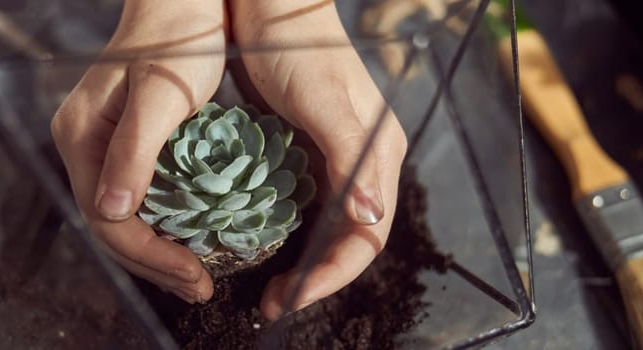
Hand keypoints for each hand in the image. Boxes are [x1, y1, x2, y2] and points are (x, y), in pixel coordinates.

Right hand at [50, 0, 226, 302]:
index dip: (149, 253)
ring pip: (124, 217)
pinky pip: (138, 199)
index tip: (192, 274)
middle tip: (199, 286)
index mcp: (81, 135)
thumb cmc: (176, 38)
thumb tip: (113, 212)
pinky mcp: (126, 146)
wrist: (184, 4)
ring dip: (159, 252)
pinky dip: (164, 227)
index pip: (106, 217)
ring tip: (196, 276)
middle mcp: (83, 145)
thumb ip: (135, 152)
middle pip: (110, 225)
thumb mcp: (161, 95)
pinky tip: (190, 240)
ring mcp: (101, 147)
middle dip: (155, 264)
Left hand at [229, 0, 408, 319]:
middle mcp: (365, 162)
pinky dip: (292, 232)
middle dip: (318, 277)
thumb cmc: (298, 50)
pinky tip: (264, 242)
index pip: (367, 236)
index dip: (333, 274)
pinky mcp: (312, 152)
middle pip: (352, 239)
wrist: (273, 9)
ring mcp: (338, 158)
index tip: (293, 297)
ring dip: (305, 260)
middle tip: (274, 301)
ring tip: (271, 284)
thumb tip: (370, 215)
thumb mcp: (326, 103)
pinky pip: (309, 206)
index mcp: (377, 155)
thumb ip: (352, 159)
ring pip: (331, 227)